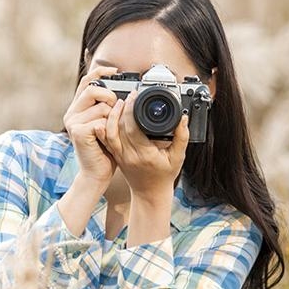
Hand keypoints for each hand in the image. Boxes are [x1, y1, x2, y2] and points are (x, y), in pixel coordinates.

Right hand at [63, 66, 119, 184]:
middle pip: (94, 90)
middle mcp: (72, 113)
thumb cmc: (105, 150)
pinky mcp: (78, 131)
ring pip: (102, 106)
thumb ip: (109, 108)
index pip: (87, 81)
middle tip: (117, 110)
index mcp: (78, 108)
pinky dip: (110, 129)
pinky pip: (102, 121)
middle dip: (111, 97)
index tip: (116, 70)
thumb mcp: (108, 125)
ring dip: (113, 118)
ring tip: (111, 132)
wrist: (96, 173)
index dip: (101, 72)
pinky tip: (106, 140)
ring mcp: (73, 122)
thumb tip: (123, 93)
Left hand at [96, 88, 189, 202]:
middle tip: (130, 95)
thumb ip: (182, 137)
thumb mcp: (178, 157)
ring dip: (112, 115)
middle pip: (119, 127)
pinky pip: (107, 139)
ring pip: (109, 132)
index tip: (136, 96)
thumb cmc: (164, 176)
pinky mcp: (115, 155)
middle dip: (122, 108)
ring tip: (119, 103)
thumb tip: (183, 118)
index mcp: (145, 154)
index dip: (132, 109)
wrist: (150, 193)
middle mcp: (129, 155)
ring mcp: (120, 156)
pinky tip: (109, 116)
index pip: (133, 127)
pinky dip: (105, 127)